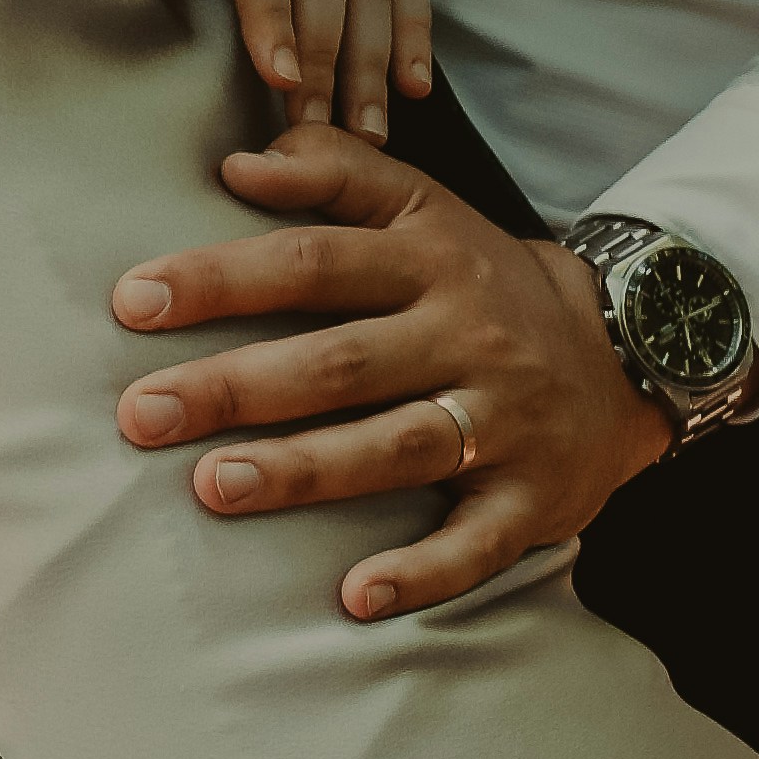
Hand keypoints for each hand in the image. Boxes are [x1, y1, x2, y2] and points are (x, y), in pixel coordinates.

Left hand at [109, 125, 669, 620]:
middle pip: (340, 360)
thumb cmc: (481, 279)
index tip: (132, 301)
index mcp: (429, 259)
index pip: (312, 261)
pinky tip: (355, 596)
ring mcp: (501, 420)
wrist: (626, 352)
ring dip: (304, 469)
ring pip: (396, 446)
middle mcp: (465, 335)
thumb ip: (334, 170)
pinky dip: (420, 572)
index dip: (221, 278)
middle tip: (142, 413)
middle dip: (235, 386)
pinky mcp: (530, 497)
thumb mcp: (424, 205)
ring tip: (213, 486)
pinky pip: (475, 541)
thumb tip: (239, 162)